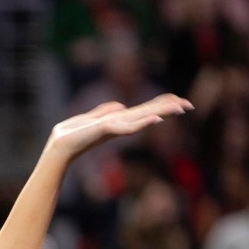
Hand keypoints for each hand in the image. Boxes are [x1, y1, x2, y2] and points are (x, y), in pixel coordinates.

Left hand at [45, 94, 191, 163]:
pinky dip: (141, 124)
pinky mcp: (106, 131)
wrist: (58, 146)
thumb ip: (105, 112)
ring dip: (161, 112)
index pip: (144, 110)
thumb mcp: (90, 119)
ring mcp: (115, 128)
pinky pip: (128, 127)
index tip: (180, 101)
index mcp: (119, 120)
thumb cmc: (71, 135)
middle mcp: (120, 124)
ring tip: (179, 108)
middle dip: (168, 108)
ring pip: (143, 118)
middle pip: (149, 113)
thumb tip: (120, 106)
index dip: (161, 105)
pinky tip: (155, 120)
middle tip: (189, 104)